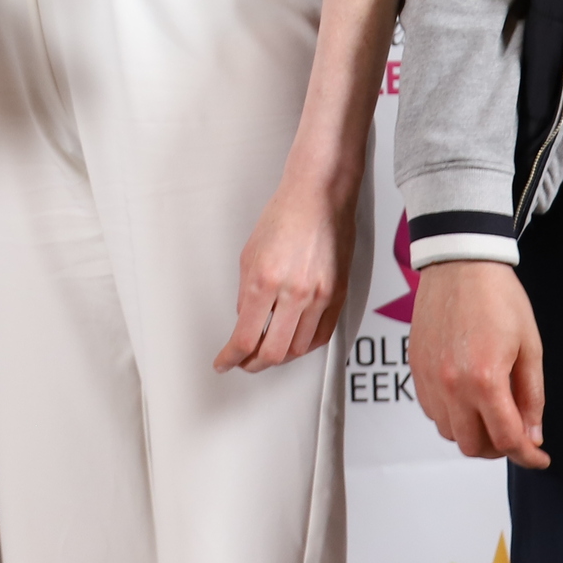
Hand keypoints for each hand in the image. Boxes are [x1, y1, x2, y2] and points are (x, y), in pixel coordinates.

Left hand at [214, 175, 355, 371]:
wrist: (318, 197)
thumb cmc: (284, 217)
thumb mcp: (249, 255)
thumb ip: (246, 294)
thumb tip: (246, 322)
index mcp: (264, 281)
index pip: (245, 338)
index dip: (231, 357)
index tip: (224, 362)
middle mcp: (294, 293)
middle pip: (273, 353)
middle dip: (253, 364)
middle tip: (243, 362)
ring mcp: (319, 296)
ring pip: (299, 349)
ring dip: (279, 357)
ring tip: (267, 352)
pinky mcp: (338, 296)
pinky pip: (322, 336)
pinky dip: (305, 346)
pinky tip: (293, 343)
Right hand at [410, 259, 548, 468]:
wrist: (460, 262)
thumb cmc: (499, 297)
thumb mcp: (530, 348)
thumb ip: (531, 398)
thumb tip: (532, 436)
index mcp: (485, 379)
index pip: (507, 439)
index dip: (528, 456)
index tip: (540, 458)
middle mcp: (452, 384)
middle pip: (472, 446)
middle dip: (499, 448)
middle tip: (516, 435)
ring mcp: (429, 377)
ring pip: (449, 432)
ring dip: (473, 433)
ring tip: (491, 414)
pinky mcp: (416, 368)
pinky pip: (432, 411)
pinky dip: (451, 416)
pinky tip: (468, 398)